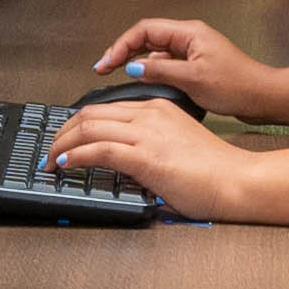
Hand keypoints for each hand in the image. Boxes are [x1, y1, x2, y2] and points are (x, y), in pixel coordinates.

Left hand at [54, 91, 257, 220]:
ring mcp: (146, 133)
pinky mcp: (144, 156)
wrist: (237, 180)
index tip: (67, 137)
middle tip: (51, 149)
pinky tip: (65, 164)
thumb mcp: (177, 146)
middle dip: (62, 132)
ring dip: (62, 145)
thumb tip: (126, 163)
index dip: (79, 123)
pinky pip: (97, 150)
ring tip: (51, 160)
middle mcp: (150, 115)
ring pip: (88, 128)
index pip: (106, 108)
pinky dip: (74, 156)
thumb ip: (150, 146)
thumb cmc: (215, 170)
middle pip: (90, 114)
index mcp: (158, 108)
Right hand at [90, 16, 283, 118]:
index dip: (121, 45)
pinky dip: (150, 71)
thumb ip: (159, 71)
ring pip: (154, 51)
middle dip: (122, 51)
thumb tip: (133, 68)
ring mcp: (191, 51)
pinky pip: (165, 63)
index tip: (107, 62)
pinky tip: (144, 84)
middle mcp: (189, 38)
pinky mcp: (194, 65)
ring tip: (117, 75)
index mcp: (189, 33)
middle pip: (146, 38)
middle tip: (103, 67)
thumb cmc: (238, 85)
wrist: (263, 97)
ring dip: (135, 61)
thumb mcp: (193, 79)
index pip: (144, 30)